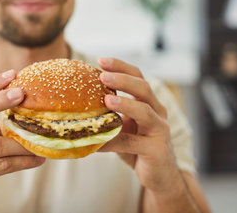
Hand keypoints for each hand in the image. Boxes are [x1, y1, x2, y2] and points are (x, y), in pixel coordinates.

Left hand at [97, 58, 180, 192]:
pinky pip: (133, 143)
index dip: (121, 67)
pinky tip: (98, 141)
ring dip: (125, 103)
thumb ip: (110, 114)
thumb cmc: (137, 147)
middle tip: (102, 75)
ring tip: (107, 99)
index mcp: (149, 102)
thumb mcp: (123, 126)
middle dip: (123, 79)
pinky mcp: (156, 150)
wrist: (159, 176)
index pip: (138, 77)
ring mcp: (160, 130)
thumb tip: (76, 105)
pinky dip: (114, 140)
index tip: (100, 60)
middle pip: (144, 88)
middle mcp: (158, 112)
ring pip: (145, 111)